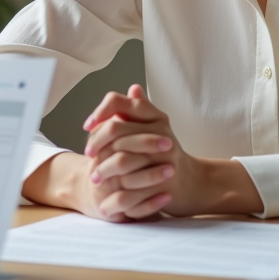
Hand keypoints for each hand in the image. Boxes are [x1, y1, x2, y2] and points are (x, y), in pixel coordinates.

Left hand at [84, 85, 263, 219]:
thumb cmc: (164, 151)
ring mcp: (164, 153)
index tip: (88, 125)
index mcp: (154, 115)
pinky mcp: (164, 176)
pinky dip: (116, 185)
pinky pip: (133, 181)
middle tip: (88, 154)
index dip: (99, 112)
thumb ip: (138, 111)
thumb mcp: (153, 126)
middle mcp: (160, 130)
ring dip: (103, 168)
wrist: (190, 180)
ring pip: (122, 158)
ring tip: (94, 176)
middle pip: (115, 129)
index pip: (118, 102)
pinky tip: (108, 190)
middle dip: (96, 143)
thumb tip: (132, 89)